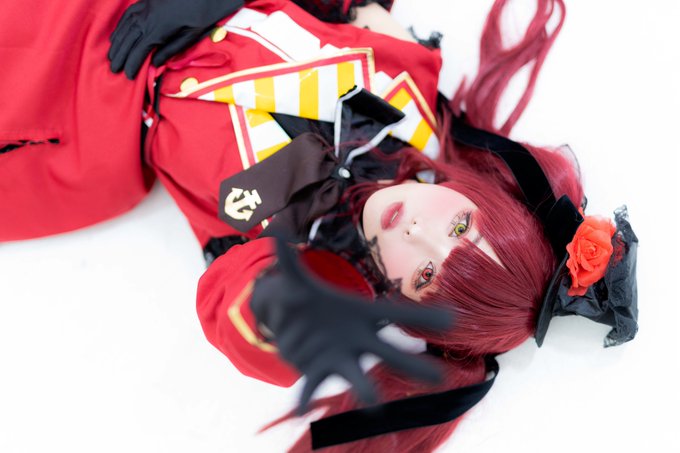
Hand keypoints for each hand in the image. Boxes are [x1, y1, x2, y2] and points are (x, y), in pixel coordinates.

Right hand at [108, 0, 243, 78]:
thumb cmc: (202, 13)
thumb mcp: (191, 35)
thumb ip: (172, 50)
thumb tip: (155, 64)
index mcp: (158, 29)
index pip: (139, 52)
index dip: (132, 65)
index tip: (128, 76)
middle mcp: (146, 18)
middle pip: (127, 41)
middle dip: (120, 57)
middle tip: (114, 70)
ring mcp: (143, 8)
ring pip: (124, 28)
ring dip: (116, 44)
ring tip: (111, 57)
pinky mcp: (144, 2)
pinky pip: (127, 16)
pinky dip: (119, 28)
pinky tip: (117, 36)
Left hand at [250, 238, 452, 412]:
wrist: (286, 324)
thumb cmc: (306, 300)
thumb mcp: (295, 279)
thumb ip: (289, 260)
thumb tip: (278, 229)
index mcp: (360, 315)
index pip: (397, 314)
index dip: (425, 317)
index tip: (453, 320)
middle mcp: (356, 340)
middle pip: (388, 353)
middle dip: (413, 365)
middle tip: (440, 379)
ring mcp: (338, 358)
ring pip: (355, 375)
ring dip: (364, 386)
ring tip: (375, 402)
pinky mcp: (315, 371)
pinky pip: (312, 387)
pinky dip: (308, 398)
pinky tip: (305, 411)